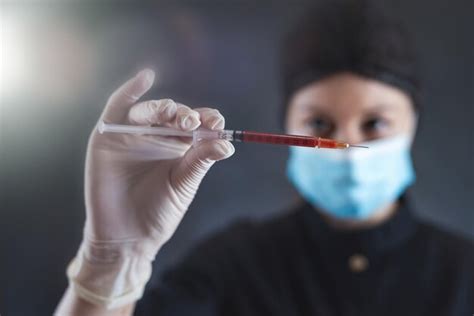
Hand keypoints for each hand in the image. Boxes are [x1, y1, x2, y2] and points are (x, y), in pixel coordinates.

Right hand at [67, 69, 233, 308]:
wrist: (128, 236)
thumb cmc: (159, 212)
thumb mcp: (184, 183)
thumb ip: (201, 160)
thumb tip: (228, 143)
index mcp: (180, 146)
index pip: (198, 124)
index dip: (209, 120)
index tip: (219, 124)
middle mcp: (159, 136)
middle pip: (175, 115)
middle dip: (186, 116)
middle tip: (194, 123)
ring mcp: (133, 134)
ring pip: (150, 111)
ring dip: (164, 109)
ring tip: (178, 117)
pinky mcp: (108, 135)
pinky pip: (118, 107)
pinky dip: (130, 91)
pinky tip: (146, 78)